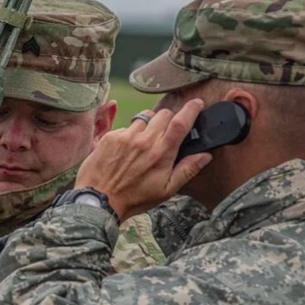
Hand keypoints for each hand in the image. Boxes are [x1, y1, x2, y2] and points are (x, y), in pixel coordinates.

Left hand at [76, 99, 211, 220]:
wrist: (99, 201)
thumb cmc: (134, 198)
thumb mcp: (166, 190)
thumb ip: (187, 170)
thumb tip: (205, 155)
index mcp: (161, 154)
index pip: (180, 123)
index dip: (191, 109)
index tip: (197, 103)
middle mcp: (144, 141)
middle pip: (164, 114)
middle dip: (169, 119)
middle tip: (166, 134)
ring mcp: (125, 137)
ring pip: (145, 117)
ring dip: (149, 125)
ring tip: (145, 143)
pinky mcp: (111, 136)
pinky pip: (127, 126)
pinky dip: (131, 133)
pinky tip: (127, 149)